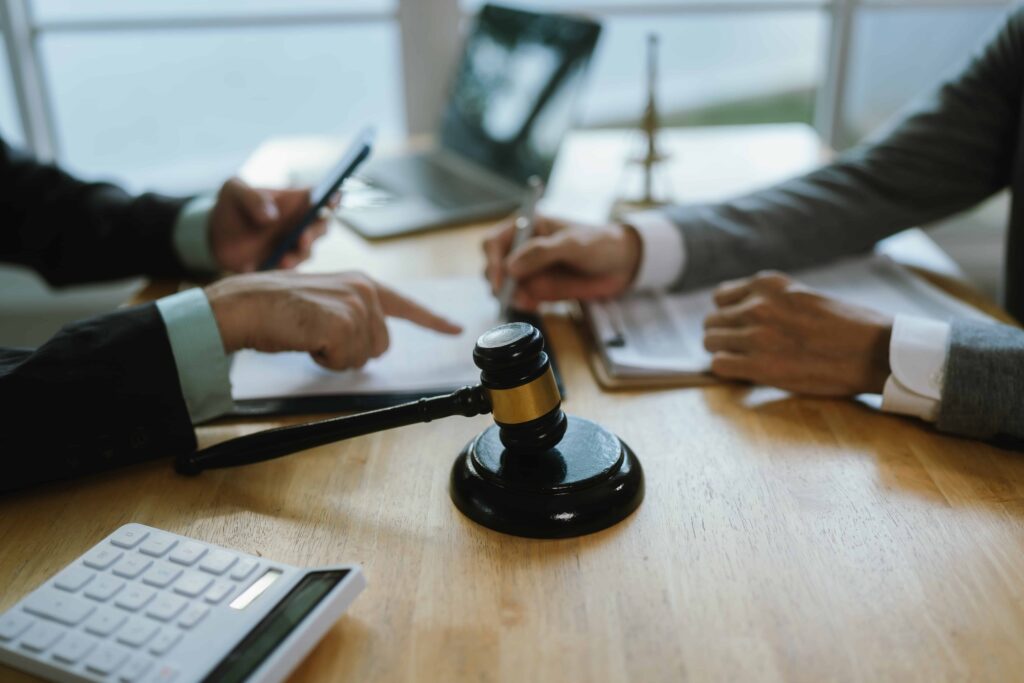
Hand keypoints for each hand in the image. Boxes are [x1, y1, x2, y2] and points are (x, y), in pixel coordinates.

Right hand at [205, 271, 461, 368]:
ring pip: (363, 357)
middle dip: (350, 351)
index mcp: (362, 283)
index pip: (407, 305)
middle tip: (316, 334)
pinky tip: (306, 339)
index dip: (433, 321)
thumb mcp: (324, 304)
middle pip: (380, 346)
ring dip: (335, 356)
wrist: (244, 305)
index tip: (455, 329)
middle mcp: (364, 290)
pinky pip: (345, 362)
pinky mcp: (342, 323)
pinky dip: (324, 360)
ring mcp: (355, 306)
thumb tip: (374, 346)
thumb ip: (354, 317)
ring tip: (308, 333)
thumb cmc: (276, 308)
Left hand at [208, 177, 337, 271]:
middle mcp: (299, 223)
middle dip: (316, 231)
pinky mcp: (282, 264)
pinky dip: (285, 271)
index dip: (331, 198)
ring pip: (308, 251)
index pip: (320, 196)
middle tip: (302, 237)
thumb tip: (271, 217)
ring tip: (283, 260)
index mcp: (293, 200)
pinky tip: (274, 269)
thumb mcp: (233, 191)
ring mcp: (292, 246)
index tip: (331, 200)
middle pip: (321, 226)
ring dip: (299, 255)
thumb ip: (252, 198)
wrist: (215, 237)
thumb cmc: (230, 206)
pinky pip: (291, 270)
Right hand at [482, 215, 641, 310]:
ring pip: (503, 286)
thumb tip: (510, 267)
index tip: (501, 281)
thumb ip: (542, 252)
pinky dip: (522, 305)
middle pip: (493, 266)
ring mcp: (528, 269)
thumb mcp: (573, 244)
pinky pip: (519, 299)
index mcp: (526, 226)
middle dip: (499, 284)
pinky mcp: (537, 287)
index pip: (493, 242)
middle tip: (515, 296)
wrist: (622, 264)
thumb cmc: (600, 243)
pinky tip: (536, 306)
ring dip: (510, 297)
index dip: (492, 262)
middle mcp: (521, 248)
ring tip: (531, 302)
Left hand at [703, 271, 892, 395]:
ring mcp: (756, 335)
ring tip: (745, 361)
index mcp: (768, 283)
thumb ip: (771, 300)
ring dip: (723, 353)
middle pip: (712, 321)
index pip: (720, 297)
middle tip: (742, 349)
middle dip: (724, 335)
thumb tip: (740, 312)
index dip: (728, 315)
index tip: (740, 327)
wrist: (875, 350)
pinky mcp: (760, 365)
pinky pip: (719, 365)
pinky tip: (745, 374)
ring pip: (710, 342)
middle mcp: (757, 305)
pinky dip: (728, 371)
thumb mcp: (803, 295)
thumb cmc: (847, 325)